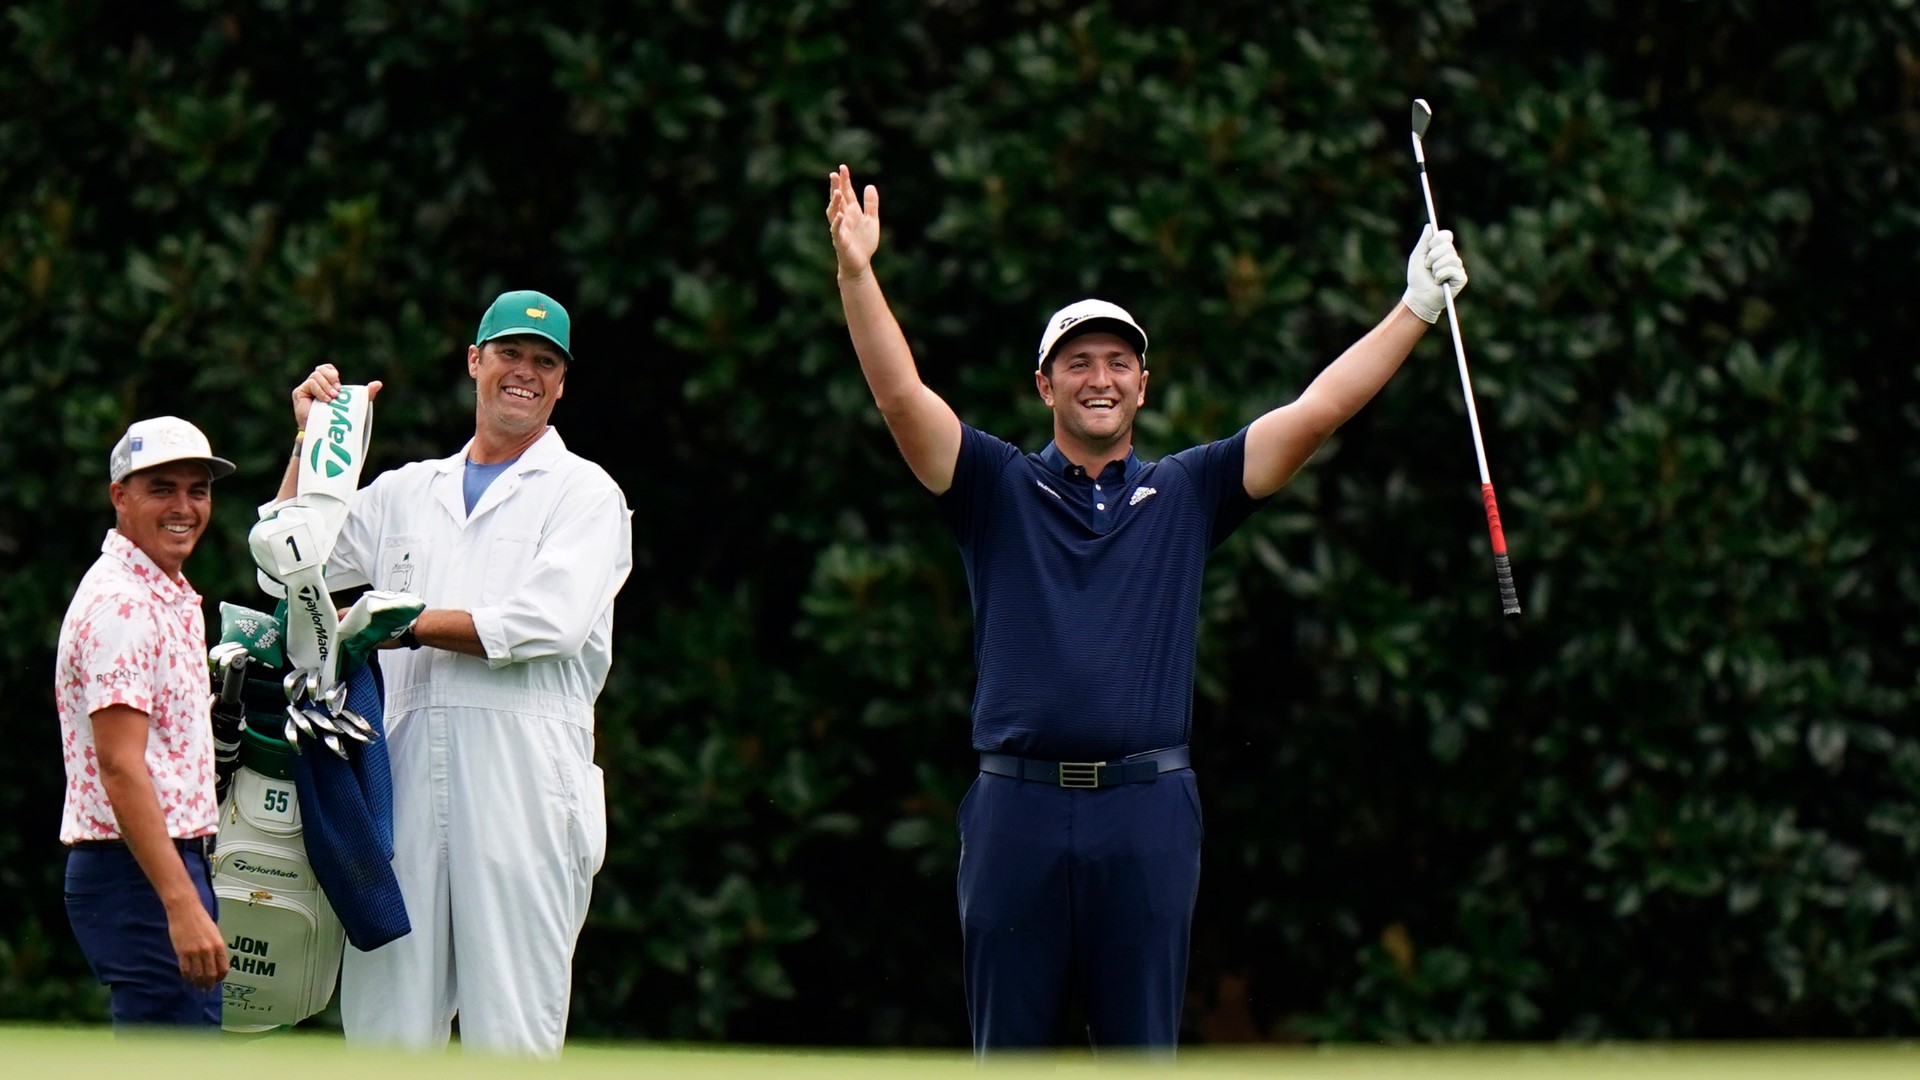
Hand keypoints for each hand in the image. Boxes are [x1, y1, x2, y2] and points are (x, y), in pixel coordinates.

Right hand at [166, 901, 228, 989]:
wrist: (185, 910)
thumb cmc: (201, 919)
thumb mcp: (214, 933)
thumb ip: (216, 947)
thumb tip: (216, 961)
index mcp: (219, 945)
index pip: (223, 968)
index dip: (220, 977)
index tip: (218, 981)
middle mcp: (208, 950)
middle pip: (210, 974)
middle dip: (209, 984)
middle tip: (207, 989)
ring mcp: (195, 952)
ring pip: (197, 975)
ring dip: (198, 983)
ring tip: (197, 987)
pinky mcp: (182, 952)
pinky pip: (185, 970)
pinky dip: (187, 977)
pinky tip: (187, 979)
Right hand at [293, 364, 383, 429]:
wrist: (325, 433)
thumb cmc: (338, 419)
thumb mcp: (353, 404)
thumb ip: (365, 394)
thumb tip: (379, 383)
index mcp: (326, 384)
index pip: (326, 368)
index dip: (332, 372)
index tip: (339, 382)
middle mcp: (315, 384)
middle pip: (320, 370)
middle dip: (331, 379)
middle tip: (337, 393)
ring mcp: (306, 388)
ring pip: (316, 376)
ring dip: (326, 386)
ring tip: (332, 399)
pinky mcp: (299, 393)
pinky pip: (310, 383)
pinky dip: (319, 390)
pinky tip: (325, 400)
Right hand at [826, 164, 879, 278]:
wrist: (860, 264)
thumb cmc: (864, 243)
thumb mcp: (872, 220)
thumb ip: (871, 204)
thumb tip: (870, 185)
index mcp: (852, 212)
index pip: (847, 193)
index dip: (844, 181)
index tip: (842, 167)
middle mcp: (844, 217)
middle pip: (838, 200)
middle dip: (836, 187)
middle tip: (834, 174)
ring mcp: (840, 228)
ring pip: (834, 213)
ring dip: (835, 203)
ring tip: (837, 192)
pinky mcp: (840, 240)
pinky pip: (837, 230)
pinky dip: (838, 222)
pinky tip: (840, 215)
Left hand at [1401, 224, 1468, 323]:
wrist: (1419, 297)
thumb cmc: (1417, 278)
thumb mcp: (1417, 257)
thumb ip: (1423, 241)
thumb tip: (1429, 226)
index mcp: (1443, 250)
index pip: (1446, 235)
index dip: (1438, 239)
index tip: (1429, 247)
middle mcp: (1453, 257)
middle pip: (1447, 246)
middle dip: (1432, 257)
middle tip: (1428, 266)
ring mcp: (1458, 268)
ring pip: (1450, 258)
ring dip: (1436, 268)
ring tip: (1433, 276)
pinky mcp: (1461, 278)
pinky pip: (1451, 270)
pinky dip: (1440, 275)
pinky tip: (1439, 282)